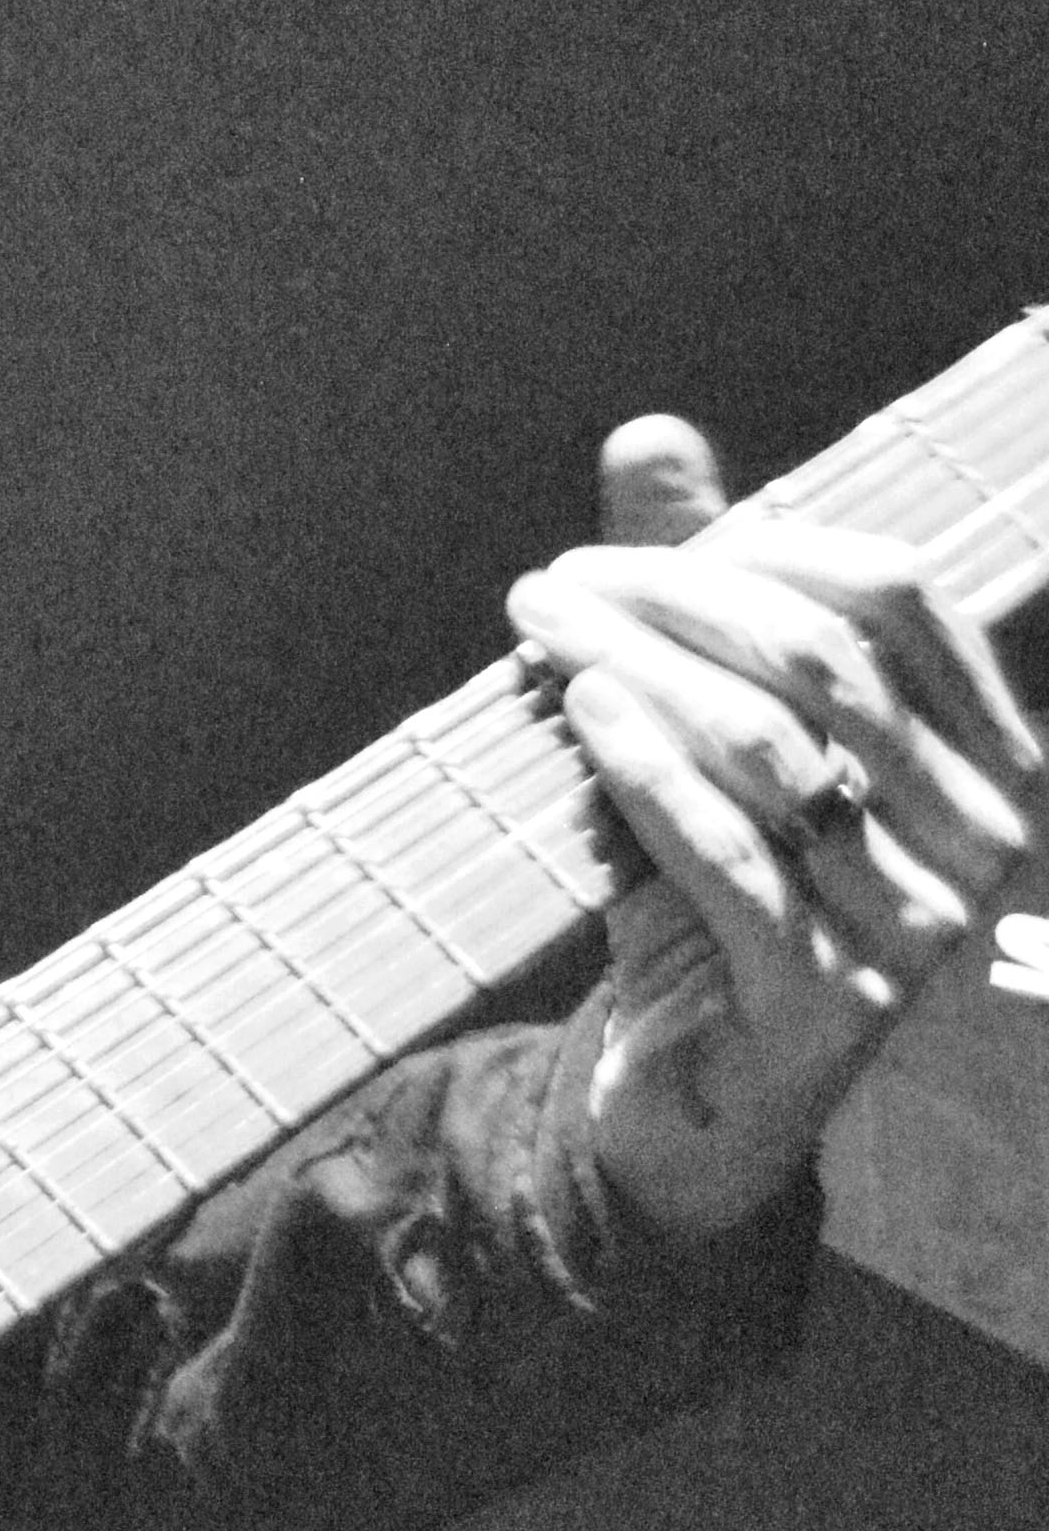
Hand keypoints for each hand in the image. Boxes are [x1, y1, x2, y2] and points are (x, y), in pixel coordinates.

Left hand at [505, 411, 1041, 1243]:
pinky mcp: (827, 1006)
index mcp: (987, 754)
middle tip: (548, 587)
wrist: (694, 1095)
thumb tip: (648, 434)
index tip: (632, 550)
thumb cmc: (712, 891)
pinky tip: (582, 715)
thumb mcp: (706, 733)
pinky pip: (733, 854)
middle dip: (674, 602)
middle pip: (821, 663)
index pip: (895, 594)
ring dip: (638, 673)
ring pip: (769, 751)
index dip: (762, 546)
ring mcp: (917, 928)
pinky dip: (647, 770)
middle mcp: (980, 838)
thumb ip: (693, 590)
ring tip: (544, 636)